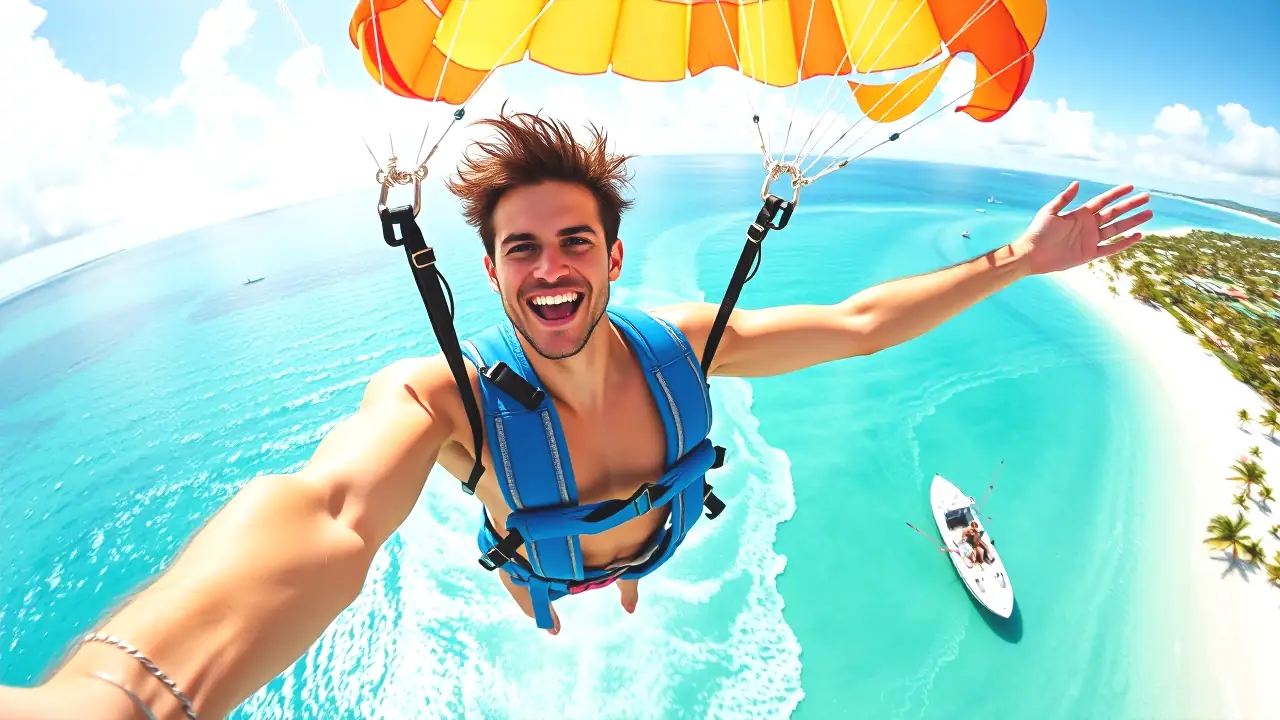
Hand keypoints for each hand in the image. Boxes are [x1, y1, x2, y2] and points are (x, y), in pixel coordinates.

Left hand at [1013, 181, 1153, 275]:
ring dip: (1132, 222)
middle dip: (1130, 206)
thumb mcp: (1050, 212)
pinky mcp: (1089, 254)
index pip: (1103, 201)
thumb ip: (1064, 199)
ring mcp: (1090, 239)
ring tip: (1148, 214)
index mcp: (1080, 214)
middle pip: (1114, 213)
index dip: (1117, 194)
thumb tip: (1077, 183)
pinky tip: (1138, 236)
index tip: (1131, 186)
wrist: (1032, 254)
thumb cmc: (1038, 232)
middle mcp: (1088, 225)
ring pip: (1117, 229)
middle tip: (1147, 198)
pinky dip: (1124, 243)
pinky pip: (1111, 248)